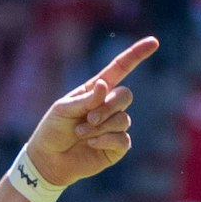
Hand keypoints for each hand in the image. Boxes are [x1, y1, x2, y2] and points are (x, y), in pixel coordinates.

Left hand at [25, 36, 156, 187]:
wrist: (47, 160)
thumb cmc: (53, 130)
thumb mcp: (63, 109)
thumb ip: (86, 98)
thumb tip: (105, 85)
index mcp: (96, 91)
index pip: (120, 69)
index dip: (136, 55)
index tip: (153, 42)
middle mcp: (109, 106)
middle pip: (125, 95)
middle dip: (108, 107)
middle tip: (89, 118)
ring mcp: (114, 126)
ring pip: (123, 119)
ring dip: (100, 126)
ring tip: (81, 133)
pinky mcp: (116, 146)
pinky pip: (123, 139)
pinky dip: (105, 140)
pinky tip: (91, 143)